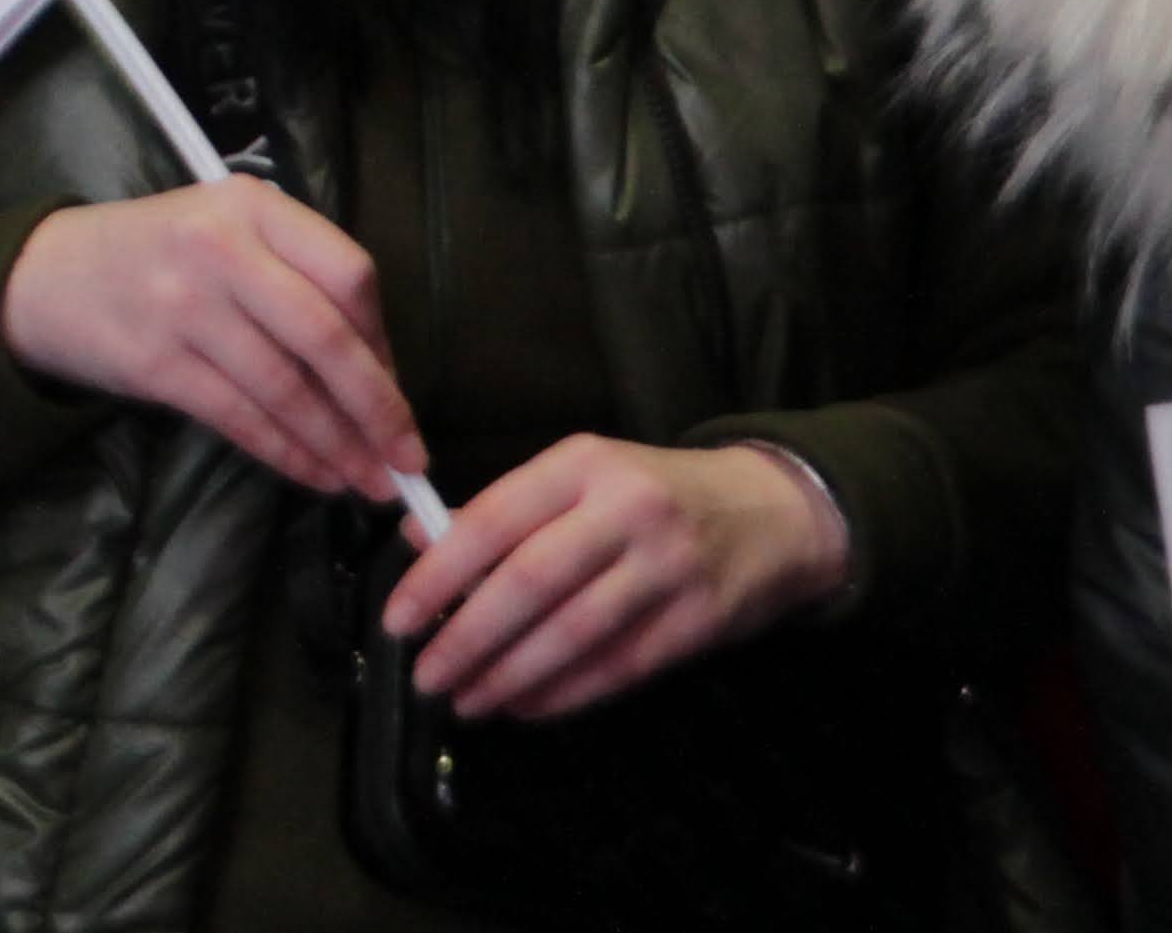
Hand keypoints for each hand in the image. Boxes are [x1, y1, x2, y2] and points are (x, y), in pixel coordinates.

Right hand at [0, 182, 425, 503]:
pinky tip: (314, 475)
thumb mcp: (225, 232)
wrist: (42, 274)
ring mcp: (182, 303)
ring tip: (368, 482)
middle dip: (377, 408)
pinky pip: (239, 417)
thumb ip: (295, 279)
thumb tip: (379, 374)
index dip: (385, 344)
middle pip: (325, 335)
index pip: (349, 274)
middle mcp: (219, 246)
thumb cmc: (154, 256)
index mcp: (251, 206)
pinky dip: (286, 454)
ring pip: (285, 387)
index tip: (398, 392)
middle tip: (408, 461)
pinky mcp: (154, 360)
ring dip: (337, 445)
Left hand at [379, 436, 849, 718]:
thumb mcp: (581, 475)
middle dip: (467, 636)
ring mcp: (668, 567)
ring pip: (573, 633)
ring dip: (510, 676)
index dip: (439, 575)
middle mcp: (625, 510)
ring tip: (466, 701)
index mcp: (581, 464)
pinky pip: (618, 666)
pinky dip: (564, 693)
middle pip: (530, 583)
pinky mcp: (699, 620)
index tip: (397, 617)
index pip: (493, 520)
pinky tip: (524, 706)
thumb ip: (503, 507)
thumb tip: (415, 539)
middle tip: (426, 674)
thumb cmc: (652, 492)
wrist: (774, 511)